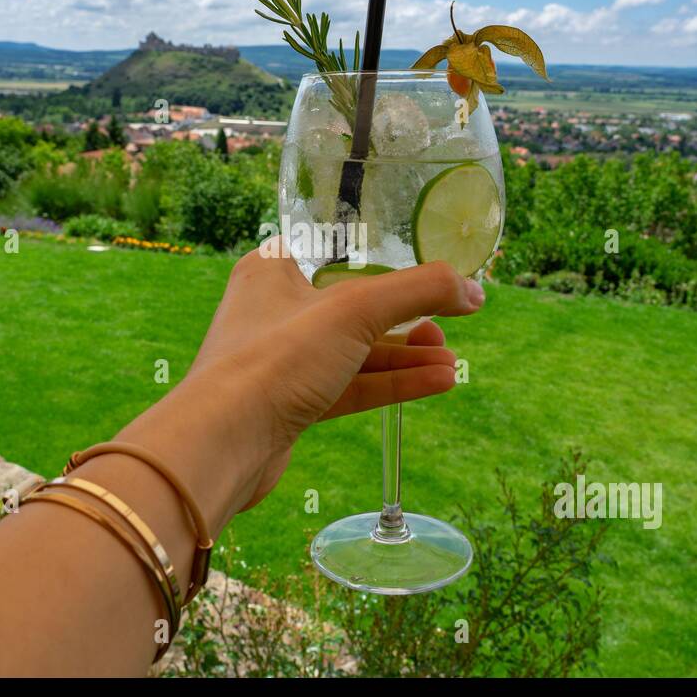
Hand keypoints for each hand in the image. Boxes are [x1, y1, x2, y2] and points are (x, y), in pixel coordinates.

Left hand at [184, 240, 485, 507]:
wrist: (223, 443)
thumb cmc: (273, 359)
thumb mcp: (354, 309)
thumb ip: (419, 291)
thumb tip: (473, 290)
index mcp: (274, 268)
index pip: (338, 252)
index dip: (385, 258)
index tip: (429, 268)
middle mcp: (275, 310)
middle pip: (354, 305)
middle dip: (407, 317)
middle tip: (451, 324)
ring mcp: (283, 361)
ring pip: (356, 351)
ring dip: (406, 356)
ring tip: (451, 363)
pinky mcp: (293, 404)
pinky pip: (352, 386)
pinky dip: (392, 383)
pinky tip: (437, 383)